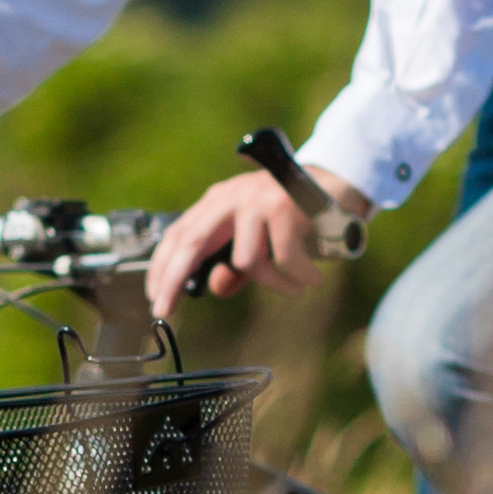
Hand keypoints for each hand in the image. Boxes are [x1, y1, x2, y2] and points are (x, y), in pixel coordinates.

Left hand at [147, 161, 365, 322]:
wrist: (337, 182)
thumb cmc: (295, 215)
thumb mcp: (259, 239)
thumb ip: (235, 264)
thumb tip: (217, 287)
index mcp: (219, 202)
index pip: (179, 233)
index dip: (162, 266)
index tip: (154, 297)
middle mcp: (231, 197)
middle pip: (191, 241)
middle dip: (174, 279)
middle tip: (165, 310)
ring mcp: (256, 200)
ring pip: (245, 260)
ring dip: (273, 283)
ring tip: (295, 286)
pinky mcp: (283, 206)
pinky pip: (282, 258)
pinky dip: (297, 276)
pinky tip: (310, 279)